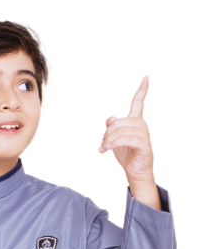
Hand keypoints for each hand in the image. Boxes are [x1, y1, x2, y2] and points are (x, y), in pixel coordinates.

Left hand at [99, 76, 160, 208]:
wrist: (134, 171)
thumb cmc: (127, 154)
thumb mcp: (115, 139)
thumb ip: (112, 128)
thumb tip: (110, 118)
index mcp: (135, 121)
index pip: (138, 102)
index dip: (142, 90)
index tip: (146, 77)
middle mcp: (141, 124)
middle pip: (118, 122)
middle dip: (107, 133)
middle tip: (102, 145)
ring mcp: (143, 134)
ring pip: (120, 130)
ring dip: (108, 140)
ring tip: (104, 149)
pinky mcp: (143, 144)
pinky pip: (127, 139)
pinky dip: (115, 143)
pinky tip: (107, 148)